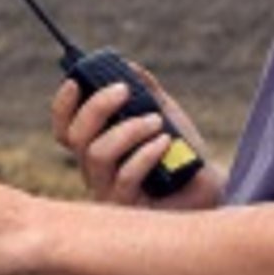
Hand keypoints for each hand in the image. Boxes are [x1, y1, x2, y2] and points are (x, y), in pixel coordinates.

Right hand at [50, 66, 223, 209]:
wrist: (210, 189)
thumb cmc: (183, 156)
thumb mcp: (165, 118)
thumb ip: (147, 95)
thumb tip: (130, 66)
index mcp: (95, 149)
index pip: (64, 129)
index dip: (63, 106)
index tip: (76, 82)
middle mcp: (94, 171)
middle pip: (75, 137)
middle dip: (96, 108)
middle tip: (124, 90)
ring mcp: (107, 191)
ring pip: (97, 154)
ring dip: (126, 130)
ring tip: (156, 120)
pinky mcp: (127, 208)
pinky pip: (125, 176)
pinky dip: (144, 153)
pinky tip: (165, 142)